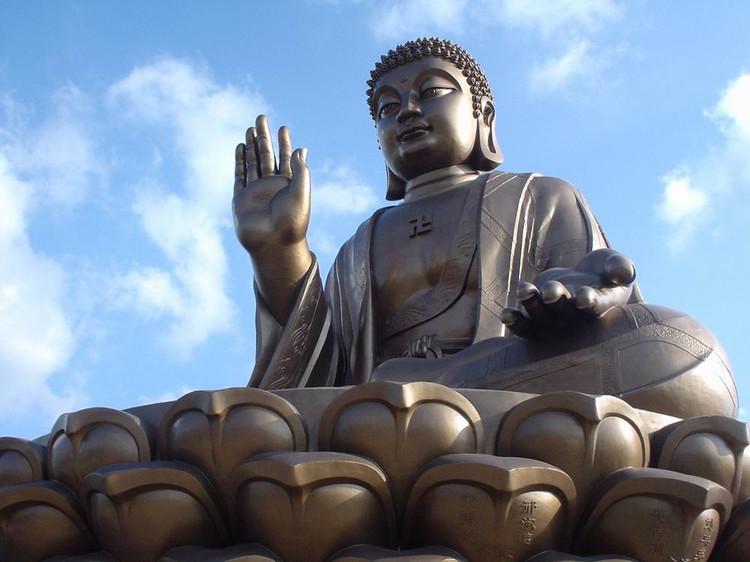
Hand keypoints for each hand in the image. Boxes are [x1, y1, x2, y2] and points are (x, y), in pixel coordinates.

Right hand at [233, 115, 309, 256]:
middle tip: (262, 117)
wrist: (274, 244)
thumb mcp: (301, 192)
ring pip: (252, 162)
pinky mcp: (241, 198)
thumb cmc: (292, 221)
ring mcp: (256, 191)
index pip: (286, 158)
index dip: (284, 143)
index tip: (284, 127)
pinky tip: (240, 147)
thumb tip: (300, 148)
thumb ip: (300, 170)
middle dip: (264, 137)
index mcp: (289, 185)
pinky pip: (240, 176)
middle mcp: (272, 186)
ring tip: (250, 128)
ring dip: (251, 145)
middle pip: (267, 155)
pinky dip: (240, 161)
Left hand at [500, 248, 635, 338]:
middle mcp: (573, 317)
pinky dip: (515, 320)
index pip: (593, 306)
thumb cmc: (606, 273)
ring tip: (524, 290)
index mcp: (596, 305)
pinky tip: (506, 314)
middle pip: (563, 311)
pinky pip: (523, 324)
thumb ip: (621, 267)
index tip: (584, 296)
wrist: (586, 279)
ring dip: (532, 305)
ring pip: (540, 317)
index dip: (588, 301)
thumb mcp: (616, 265)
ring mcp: (552, 319)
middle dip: (556, 301)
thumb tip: (623, 272)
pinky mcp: (534, 315)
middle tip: (551, 292)